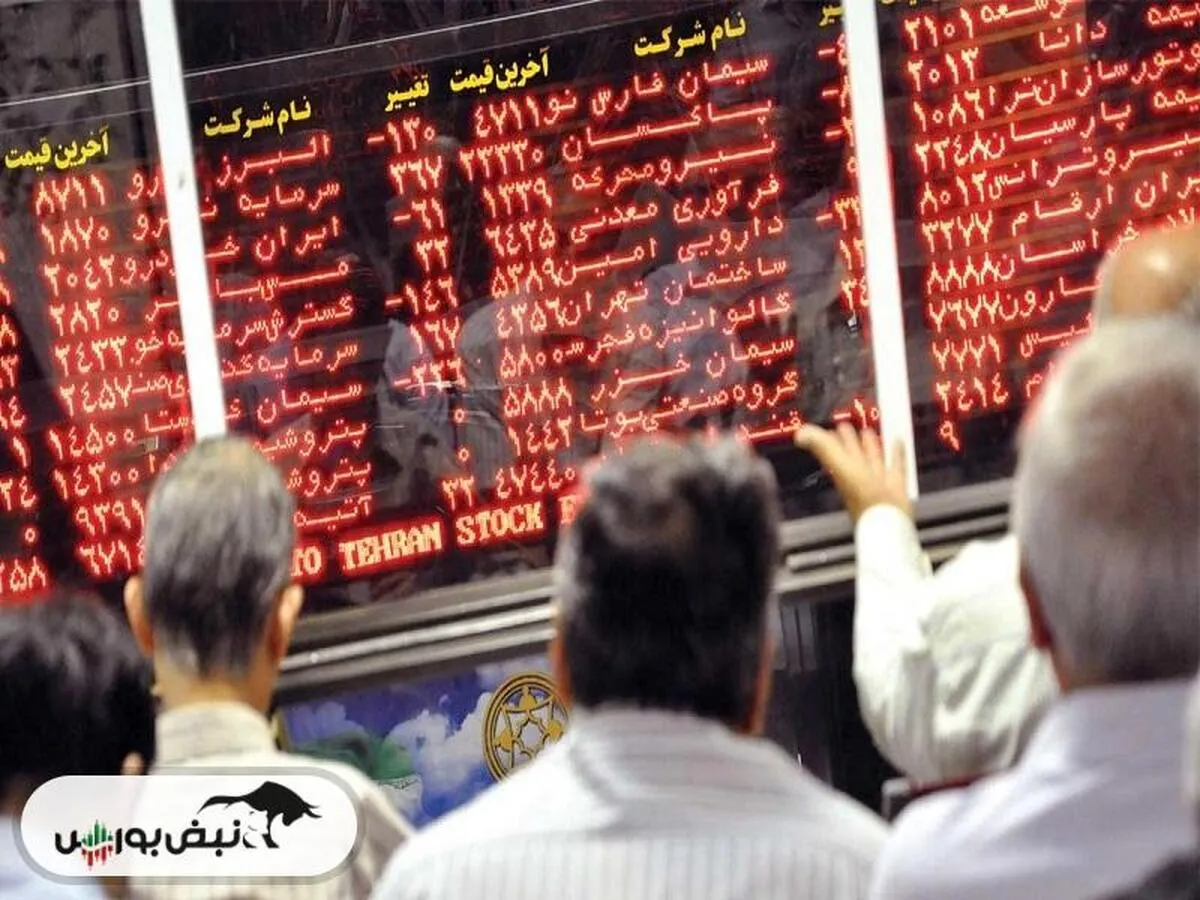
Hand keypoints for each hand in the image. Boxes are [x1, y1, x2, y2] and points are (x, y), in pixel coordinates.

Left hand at [794, 424, 911, 521]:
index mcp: (844, 469)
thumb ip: (822, 448)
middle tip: (849, 426)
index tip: (833, 426)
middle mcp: (858, 476)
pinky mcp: (895, 486)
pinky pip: (895, 466)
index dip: (832, 438)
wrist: (887, 521)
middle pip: (853, 454)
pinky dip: (896, 454)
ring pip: (872, 459)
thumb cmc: (863, 497)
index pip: (835, 450)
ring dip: (871, 446)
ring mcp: (876, 482)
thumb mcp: (840, 465)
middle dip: (851, 440)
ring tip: (870, 432)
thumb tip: (800, 434)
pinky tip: (897, 443)